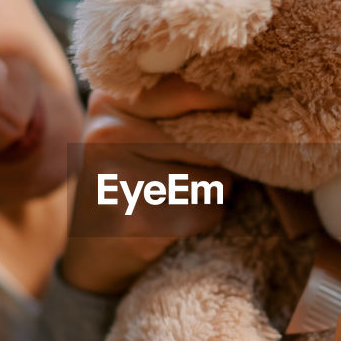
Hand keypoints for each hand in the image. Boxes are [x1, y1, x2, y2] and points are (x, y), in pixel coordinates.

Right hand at [60, 77, 243, 293]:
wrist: (92, 249)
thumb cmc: (128, 179)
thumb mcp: (135, 131)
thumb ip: (175, 110)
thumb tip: (248, 107)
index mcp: (108, 102)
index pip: (188, 90)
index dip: (227, 101)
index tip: (246, 111)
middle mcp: (107, 135)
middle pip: (208, 138)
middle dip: (224, 156)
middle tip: (212, 166)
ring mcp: (118, 179)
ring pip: (213, 176)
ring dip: (218, 190)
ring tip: (191, 193)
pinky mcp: (137, 219)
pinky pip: (206, 211)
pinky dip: (208, 216)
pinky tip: (182, 217)